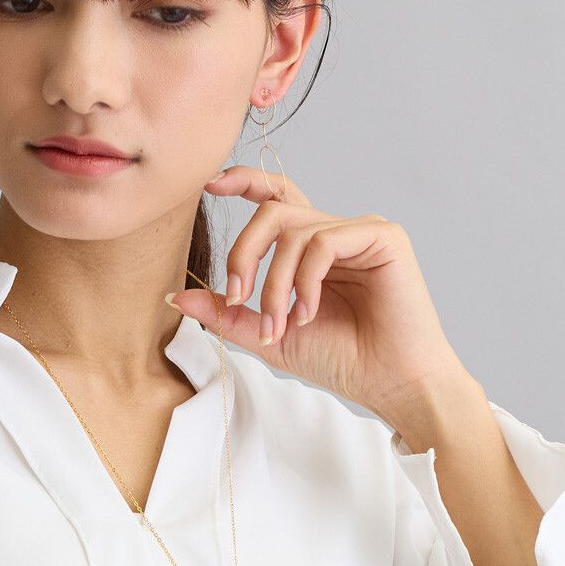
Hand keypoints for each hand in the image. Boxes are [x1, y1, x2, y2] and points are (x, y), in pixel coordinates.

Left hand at [168, 165, 473, 425]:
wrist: (389, 384)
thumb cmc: (340, 360)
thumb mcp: (268, 334)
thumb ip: (228, 312)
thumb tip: (176, 296)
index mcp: (311, 248)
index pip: (275, 198)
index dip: (243, 181)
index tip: (209, 184)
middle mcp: (335, 232)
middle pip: (272, 211)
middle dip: (243, 253)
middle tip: (238, 297)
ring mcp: (361, 231)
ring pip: (293, 231)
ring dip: (274, 284)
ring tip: (280, 324)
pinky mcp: (384, 237)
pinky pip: (324, 241)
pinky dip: (305, 280)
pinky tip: (309, 313)